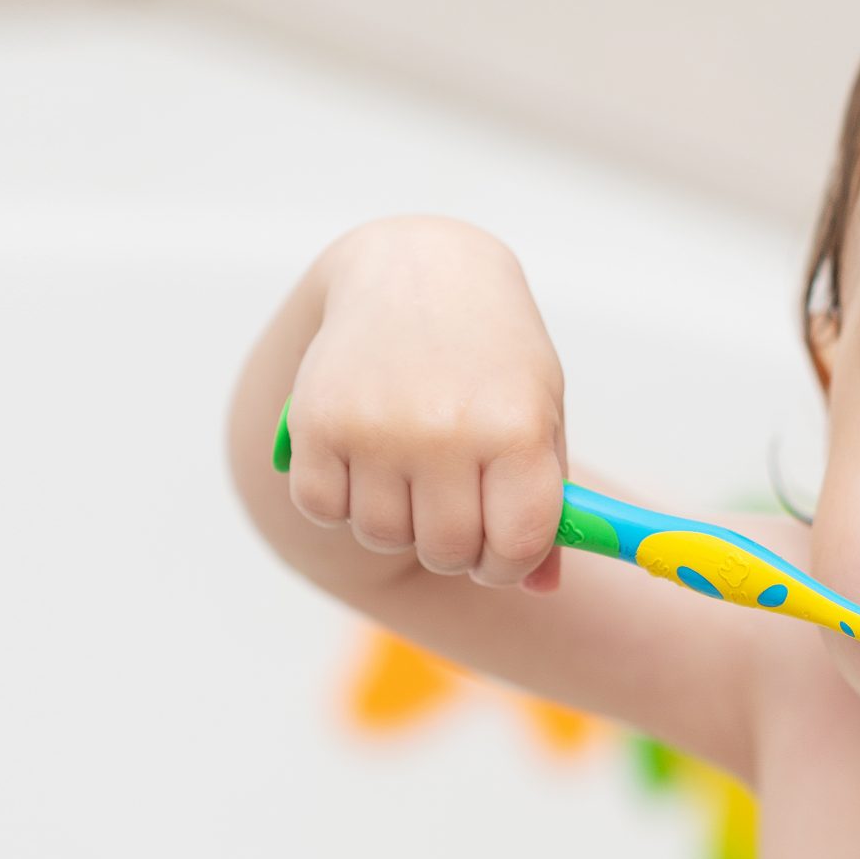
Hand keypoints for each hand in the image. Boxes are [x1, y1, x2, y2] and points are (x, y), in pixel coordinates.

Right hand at [279, 216, 568, 591]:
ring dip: (397, 519)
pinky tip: (366, 456)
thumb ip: (543, 503)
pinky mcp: (316, 423)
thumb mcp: (539, 414)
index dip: (509, 564)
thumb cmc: (492, 356)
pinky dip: (342, 498)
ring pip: (382, 536)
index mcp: (515, 429)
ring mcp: (376, 427)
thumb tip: (540, 588)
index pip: (516, 547)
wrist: (416, 270)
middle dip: (455, 547)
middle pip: (447, 552)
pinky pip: (324, 507)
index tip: (501, 548)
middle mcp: (444, 430)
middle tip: (455, 507)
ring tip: (411, 468)